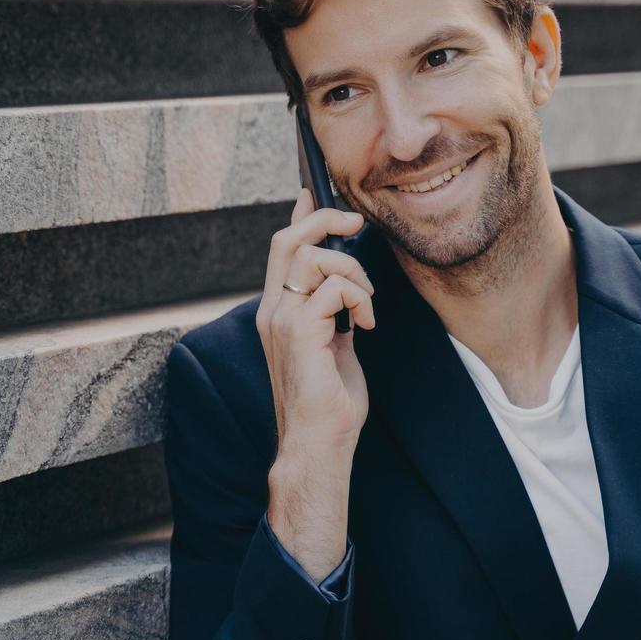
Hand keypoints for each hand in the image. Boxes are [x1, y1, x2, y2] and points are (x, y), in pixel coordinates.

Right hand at [255, 187, 374, 458]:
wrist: (316, 445)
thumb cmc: (328, 404)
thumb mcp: (333, 347)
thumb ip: (332, 315)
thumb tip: (347, 288)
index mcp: (277, 312)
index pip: (282, 250)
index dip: (299, 216)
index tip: (313, 194)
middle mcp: (272, 311)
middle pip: (289, 240)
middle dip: (326, 220)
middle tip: (357, 223)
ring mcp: (282, 320)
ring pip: (314, 258)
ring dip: (354, 273)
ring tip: (368, 306)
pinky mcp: (300, 332)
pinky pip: (334, 287)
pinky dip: (361, 298)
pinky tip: (367, 326)